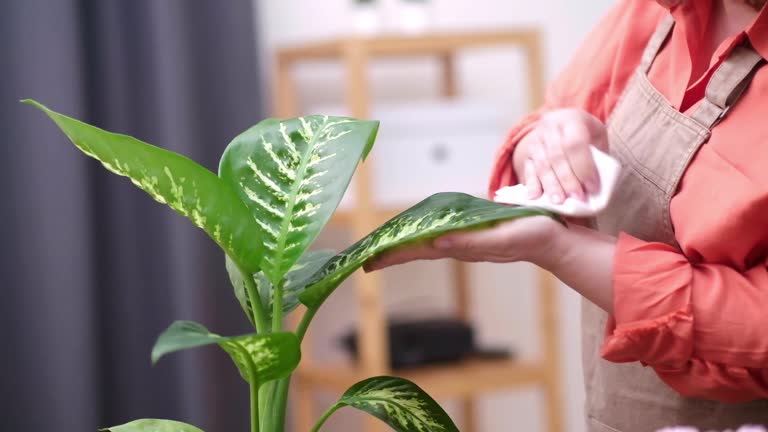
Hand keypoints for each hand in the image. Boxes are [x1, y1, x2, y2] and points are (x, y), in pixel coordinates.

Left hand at [363, 215, 564, 271]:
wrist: (554, 239)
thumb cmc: (532, 237)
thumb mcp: (502, 239)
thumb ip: (471, 242)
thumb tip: (436, 241)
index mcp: (461, 246)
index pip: (418, 251)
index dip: (392, 255)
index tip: (369, 262)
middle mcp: (459, 244)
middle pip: (416, 249)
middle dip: (390, 253)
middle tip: (365, 259)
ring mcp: (465, 239)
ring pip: (426, 242)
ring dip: (404, 245)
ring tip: (382, 248)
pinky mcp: (473, 229)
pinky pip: (441, 232)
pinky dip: (423, 234)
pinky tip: (415, 234)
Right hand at [513, 108, 606, 203]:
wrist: (563, 123)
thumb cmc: (587, 134)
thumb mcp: (597, 137)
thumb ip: (597, 157)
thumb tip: (593, 186)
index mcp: (571, 119)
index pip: (575, 144)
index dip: (583, 167)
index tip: (592, 187)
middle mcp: (550, 127)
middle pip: (557, 156)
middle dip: (568, 180)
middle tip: (577, 197)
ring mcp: (535, 139)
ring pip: (542, 164)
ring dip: (551, 185)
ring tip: (559, 201)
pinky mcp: (527, 153)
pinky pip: (528, 170)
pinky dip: (532, 185)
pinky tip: (535, 197)